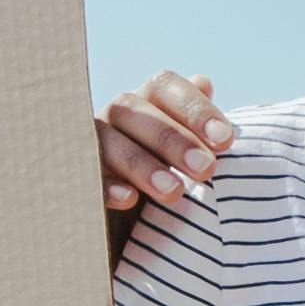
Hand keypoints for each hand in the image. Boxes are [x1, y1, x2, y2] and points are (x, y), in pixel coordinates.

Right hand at [100, 69, 234, 224]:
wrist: (135, 222)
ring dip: (142, 164)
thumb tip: (203, 83)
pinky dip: (107, 186)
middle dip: (172, 139)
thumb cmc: (173, 176)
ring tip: (175, 191)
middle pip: (133, 111)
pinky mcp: (78, 180)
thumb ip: (196, 123)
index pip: (164, 86)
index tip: (225, 141)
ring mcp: (91, 145)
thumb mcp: (190, 151)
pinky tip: (129, 199)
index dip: (195, 110)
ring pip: (107, 141)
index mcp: (146, 101)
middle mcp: (115, 116)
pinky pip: (86, 177)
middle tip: (206, 169)